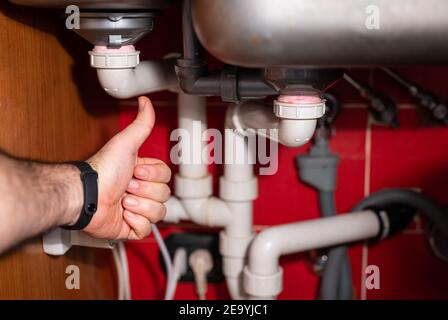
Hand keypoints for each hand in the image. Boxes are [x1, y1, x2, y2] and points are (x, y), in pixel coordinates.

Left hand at [83, 96, 170, 239]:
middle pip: (164, 195)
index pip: (166, 177)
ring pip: (158, 213)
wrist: (86, 196)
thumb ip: (141, 124)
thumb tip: (145, 102)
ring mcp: (135, 211)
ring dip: (139, 206)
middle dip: (144, 190)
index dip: (153, 175)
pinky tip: (123, 214)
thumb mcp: (125, 143)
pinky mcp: (129, 228)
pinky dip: (134, 222)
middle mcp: (140, 192)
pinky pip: (146, 229)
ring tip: (123, 201)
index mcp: (142, 174)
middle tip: (126, 186)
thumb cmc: (102, 170)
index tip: (135, 171)